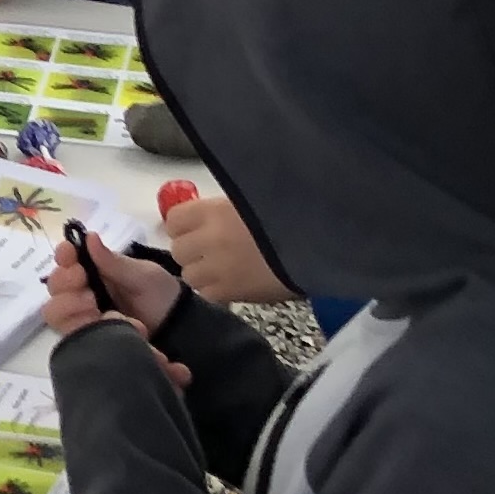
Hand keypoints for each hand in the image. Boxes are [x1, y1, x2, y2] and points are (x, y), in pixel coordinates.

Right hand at [43, 230, 182, 337]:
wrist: (176, 327)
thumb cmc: (159, 294)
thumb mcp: (142, 274)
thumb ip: (114, 262)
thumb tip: (89, 237)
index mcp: (94, 270)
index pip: (66, 259)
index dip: (63, 256)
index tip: (71, 255)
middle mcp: (82, 291)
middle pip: (54, 286)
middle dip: (65, 284)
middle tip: (88, 290)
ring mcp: (82, 316)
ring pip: (54, 312)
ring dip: (70, 308)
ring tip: (95, 309)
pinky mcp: (87, 337)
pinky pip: (70, 333)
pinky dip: (83, 327)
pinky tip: (106, 323)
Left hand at [165, 197, 292, 303]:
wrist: (319, 245)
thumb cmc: (294, 215)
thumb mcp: (255, 199)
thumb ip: (228, 208)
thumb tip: (209, 216)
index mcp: (215, 211)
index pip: (175, 219)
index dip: (184, 225)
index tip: (196, 227)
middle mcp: (209, 239)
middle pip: (178, 249)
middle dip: (191, 249)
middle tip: (212, 248)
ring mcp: (217, 270)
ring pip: (189, 275)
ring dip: (201, 271)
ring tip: (224, 268)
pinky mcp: (229, 294)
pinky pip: (207, 293)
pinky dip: (215, 289)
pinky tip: (234, 282)